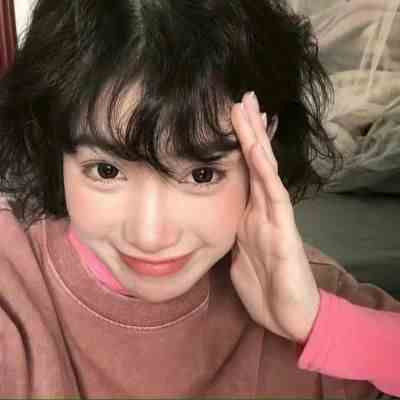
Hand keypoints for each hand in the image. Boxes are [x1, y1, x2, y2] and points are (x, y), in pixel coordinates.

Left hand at [230, 92, 319, 342]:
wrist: (290, 317)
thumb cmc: (265, 287)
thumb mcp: (238, 256)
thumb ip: (231, 233)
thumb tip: (215, 220)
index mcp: (249, 216)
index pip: (243, 172)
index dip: (237, 145)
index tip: (228, 117)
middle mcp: (263, 210)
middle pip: (255, 163)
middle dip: (249, 131)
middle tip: (241, 98)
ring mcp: (275, 218)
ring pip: (264, 172)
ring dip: (256, 140)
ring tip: (250, 109)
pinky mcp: (284, 233)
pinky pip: (274, 197)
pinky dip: (265, 172)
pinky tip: (258, 150)